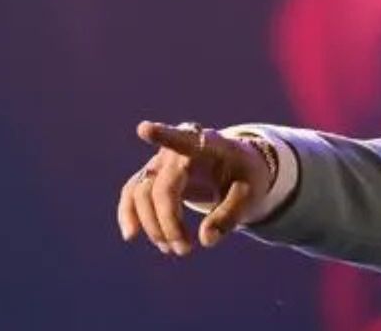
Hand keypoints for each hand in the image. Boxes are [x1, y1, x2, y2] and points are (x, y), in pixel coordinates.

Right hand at [117, 121, 271, 255]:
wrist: (237, 165)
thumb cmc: (245, 175)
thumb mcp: (250, 193)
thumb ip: (230, 215)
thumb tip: (206, 240)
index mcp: (208, 146)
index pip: (185, 141)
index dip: (163, 136)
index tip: (143, 129)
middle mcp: (177, 151)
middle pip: (161, 187)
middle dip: (168, 223)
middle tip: (184, 251)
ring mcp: (161, 162)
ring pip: (141, 192)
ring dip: (151, 224)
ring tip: (171, 249)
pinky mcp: (152, 176)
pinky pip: (132, 193)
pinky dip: (129, 214)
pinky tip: (131, 235)